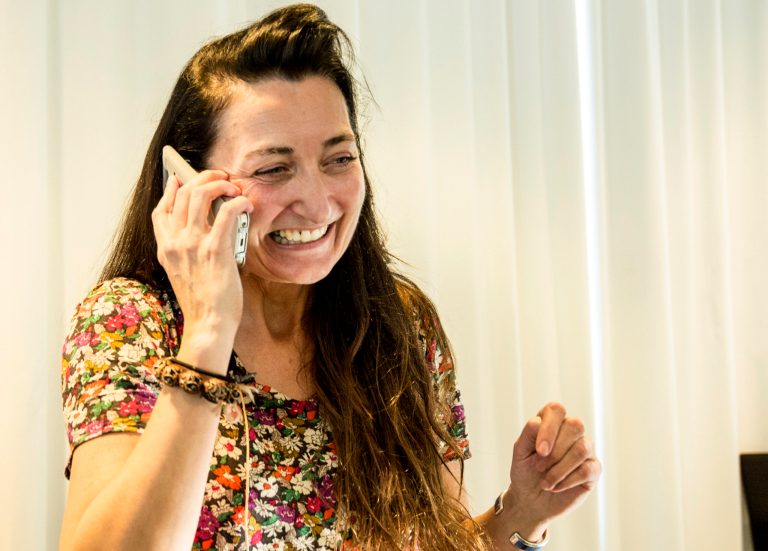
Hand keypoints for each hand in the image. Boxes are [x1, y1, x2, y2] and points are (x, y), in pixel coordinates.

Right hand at [152, 170, 253, 370]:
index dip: (171, 190)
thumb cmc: (203, 302)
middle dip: (203, 178)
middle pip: (183, 194)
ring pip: (200, 195)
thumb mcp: (183, 273)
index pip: (161, 210)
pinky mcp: (215, 249)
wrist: (207, 324)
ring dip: (220, 184)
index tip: (180, 179)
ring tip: (234, 188)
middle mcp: (175, 242)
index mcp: (165, 249)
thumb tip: (207, 228)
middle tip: (221, 178)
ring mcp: (193, 244)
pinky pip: (227, 212)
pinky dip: (238, 203)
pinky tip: (247, 205)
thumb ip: (187, 250)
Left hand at [504, 402, 601, 537]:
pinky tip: (556, 487)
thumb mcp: (520, 453)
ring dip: (559, 469)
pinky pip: (587, 470)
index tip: (539, 451)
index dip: (549, 428)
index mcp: (551, 422)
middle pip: (575, 425)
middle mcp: (571, 431)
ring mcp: (585, 449)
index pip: (556, 410)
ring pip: (582, 448)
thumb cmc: (525, 472)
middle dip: (555, 451)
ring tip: (545, 482)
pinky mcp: (593, 469)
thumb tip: (538, 422)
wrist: (531, 500)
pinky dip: (567, 481)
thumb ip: (527, 435)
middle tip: (539, 467)